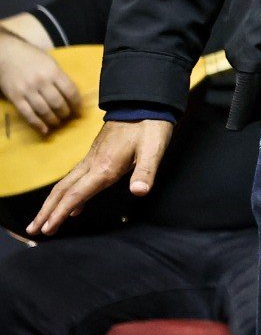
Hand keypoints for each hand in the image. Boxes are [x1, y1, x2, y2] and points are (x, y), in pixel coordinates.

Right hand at [0, 33, 79, 133]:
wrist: (5, 53)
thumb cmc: (31, 57)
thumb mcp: (50, 62)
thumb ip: (59, 77)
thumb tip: (71, 95)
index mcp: (53, 72)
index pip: (71, 91)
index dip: (77, 103)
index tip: (78, 110)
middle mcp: (41, 82)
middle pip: (58, 103)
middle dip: (65, 113)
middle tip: (67, 116)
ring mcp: (27, 90)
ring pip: (44, 111)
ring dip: (53, 120)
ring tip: (56, 122)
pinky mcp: (15, 97)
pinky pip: (27, 114)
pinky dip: (37, 124)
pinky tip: (44, 130)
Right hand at [31, 118, 171, 233]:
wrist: (143, 104)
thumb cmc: (150, 128)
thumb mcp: (154, 149)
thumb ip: (146, 172)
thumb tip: (139, 192)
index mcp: (105, 167)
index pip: (76, 195)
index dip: (60, 213)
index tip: (47, 229)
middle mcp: (93, 164)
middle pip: (63, 191)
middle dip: (47, 212)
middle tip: (33, 230)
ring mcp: (92, 159)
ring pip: (66, 185)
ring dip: (53, 204)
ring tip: (44, 222)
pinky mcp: (96, 156)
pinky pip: (76, 179)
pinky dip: (70, 195)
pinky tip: (74, 207)